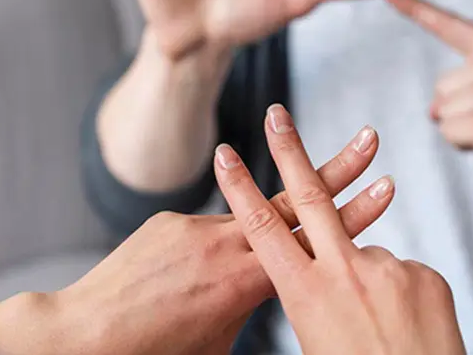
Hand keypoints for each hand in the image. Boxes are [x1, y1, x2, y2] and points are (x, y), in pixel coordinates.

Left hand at [55, 123, 394, 354]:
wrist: (86, 334)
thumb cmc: (156, 353)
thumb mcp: (219, 340)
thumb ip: (248, 304)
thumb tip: (267, 287)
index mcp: (245, 281)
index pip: (313, 242)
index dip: (354, 215)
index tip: (386, 188)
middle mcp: (224, 244)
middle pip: (294, 202)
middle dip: (336, 169)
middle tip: (369, 139)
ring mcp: (195, 227)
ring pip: (248, 213)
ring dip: (268, 211)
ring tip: (269, 219)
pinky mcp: (168, 221)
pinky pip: (205, 229)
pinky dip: (211, 246)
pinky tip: (187, 274)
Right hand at [215, 104, 465, 354]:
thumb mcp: (316, 342)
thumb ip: (313, 297)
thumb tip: (315, 276)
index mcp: (305, 294)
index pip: (262, 229)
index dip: (240, 189)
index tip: (224, 154)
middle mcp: (344, 273)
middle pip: (309, 195)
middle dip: (289, 149)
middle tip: (277, 113)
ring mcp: (388, 270)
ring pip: (365, 253)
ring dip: (366, 283)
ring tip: (379, 330)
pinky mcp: (425, 274)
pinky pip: (402, 273)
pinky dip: (398, 294)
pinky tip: (406, 328)